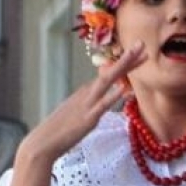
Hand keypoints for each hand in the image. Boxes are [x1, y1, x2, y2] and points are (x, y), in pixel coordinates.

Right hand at [22, 42, 146, 163]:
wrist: (43, 142)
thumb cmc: (61, 129)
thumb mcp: (79, 111)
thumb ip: (93, 103)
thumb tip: (107, 96)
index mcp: (86, 91)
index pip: (110, 74)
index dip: (125, 63)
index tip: (140, 52)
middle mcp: (87, 93)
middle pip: (111, 72)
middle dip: (128, 58)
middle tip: (142, 43)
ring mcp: (88, 104)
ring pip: (108, 81)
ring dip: (123, 67)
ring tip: (138, 55)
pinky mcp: (88, 118)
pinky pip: (102, 105)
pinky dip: (113, 96)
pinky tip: (123, 88)